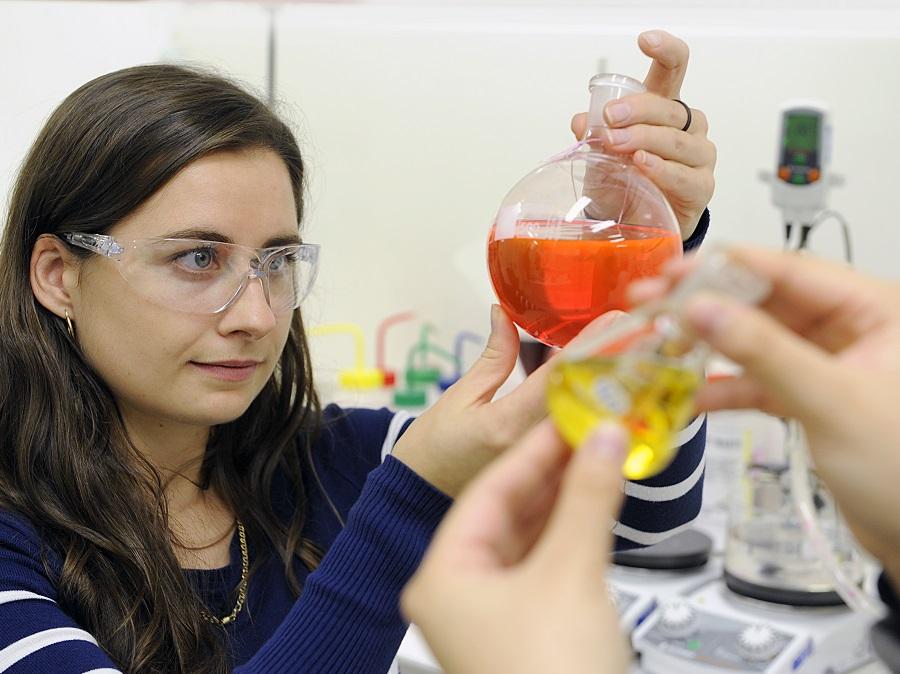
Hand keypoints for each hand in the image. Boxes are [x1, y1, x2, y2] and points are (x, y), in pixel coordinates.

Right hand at [392, 306, 627, 496]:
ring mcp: (544, 468)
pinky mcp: (549, 479)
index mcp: (506, 424)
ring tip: (631, 354)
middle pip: (585, 401)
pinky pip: (580, 442)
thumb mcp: (459, 397)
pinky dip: (594, 415)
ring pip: (588, 422)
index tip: (614, 320)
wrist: (419, 498)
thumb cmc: (432, 449)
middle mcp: (532, 448)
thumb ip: (492, 358)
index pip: (559, 380)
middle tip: (636, 332)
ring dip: (609, 390)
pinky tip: (608, 391)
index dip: (590, 348)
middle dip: (611, 366)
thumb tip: (504, 313)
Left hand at [401, 420, 630, 673]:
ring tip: (600, 458)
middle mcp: (459, 593)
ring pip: (530, 537)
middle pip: (508, 512)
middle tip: (590, 433)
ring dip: (567, 500)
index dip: (532, 451)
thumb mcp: (570, 574)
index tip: (567, 418)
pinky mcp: (527, 628)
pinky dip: (572, 534)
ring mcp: (492, 613)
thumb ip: (587, 499)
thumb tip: (599, 442)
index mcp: (443, 577)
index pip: (488, 492)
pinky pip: (546, 563)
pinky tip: (596, 505)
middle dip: (553, 473)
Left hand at [571, 30, 715, 239]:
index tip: (644, 41)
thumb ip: (594, 135)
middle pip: (669, 108)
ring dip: (646, 139)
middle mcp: (687, 127)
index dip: (665, 50)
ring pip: (678, 139)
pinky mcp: (701, 186)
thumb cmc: (625, 182)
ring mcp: (698, 156)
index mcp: (664, 109)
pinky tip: (643, 164)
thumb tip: (581, 121)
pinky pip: (684, 174)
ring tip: (619, 144)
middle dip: (639, 110)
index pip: (674, 69)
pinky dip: (661, 169)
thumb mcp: (601, 156)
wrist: (636, 226)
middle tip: (611, 118)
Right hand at [630, 246, 899, 582]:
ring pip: (756, 342)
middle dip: (707, 306)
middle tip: (654, 304)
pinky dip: (725, 390)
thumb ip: (763, 352)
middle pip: (765, 302)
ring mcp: (828, 365)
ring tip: (661, 345)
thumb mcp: (831, 400)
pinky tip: (691, 397)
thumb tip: (703, 310)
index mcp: (875, 310)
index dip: (727, 267)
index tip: (676, 272)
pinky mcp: (812, 399)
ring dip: (710, 347)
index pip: (789, 270)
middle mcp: (852, 330)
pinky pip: (759, 382)